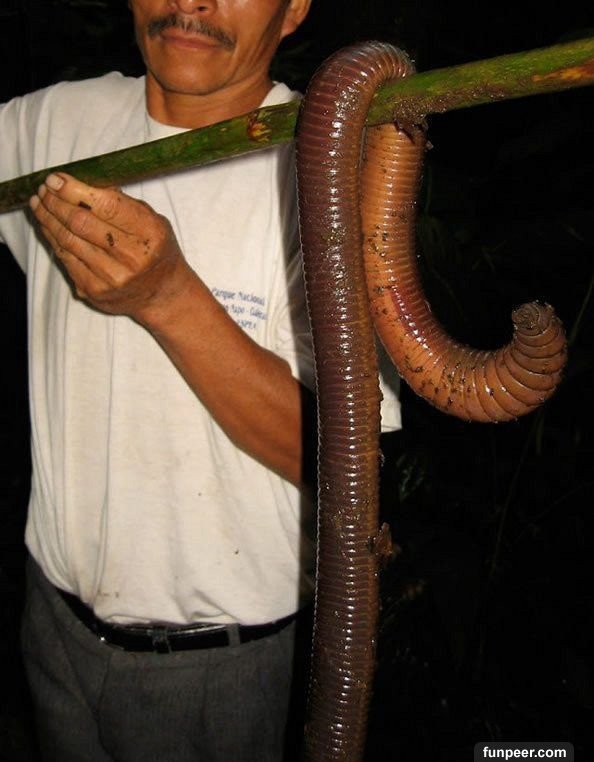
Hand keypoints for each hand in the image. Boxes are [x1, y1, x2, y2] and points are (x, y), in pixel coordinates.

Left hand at [29, 173, 191, 318]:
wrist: (161, 294)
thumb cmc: (156, 250)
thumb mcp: (153, 221)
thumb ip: (122, 203)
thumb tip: (81, 183)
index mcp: (150, 234)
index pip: (107, 206)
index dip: (75, 190)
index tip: (56, 179)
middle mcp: (131, 258)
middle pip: (81, 223)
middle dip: (56, 202)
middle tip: (44, 189)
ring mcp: (110, 277)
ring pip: (68, 240)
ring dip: (48, 218)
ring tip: (39, 202)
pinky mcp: (93, 290)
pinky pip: (65, 258)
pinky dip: (52, 238)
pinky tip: (47, 224)